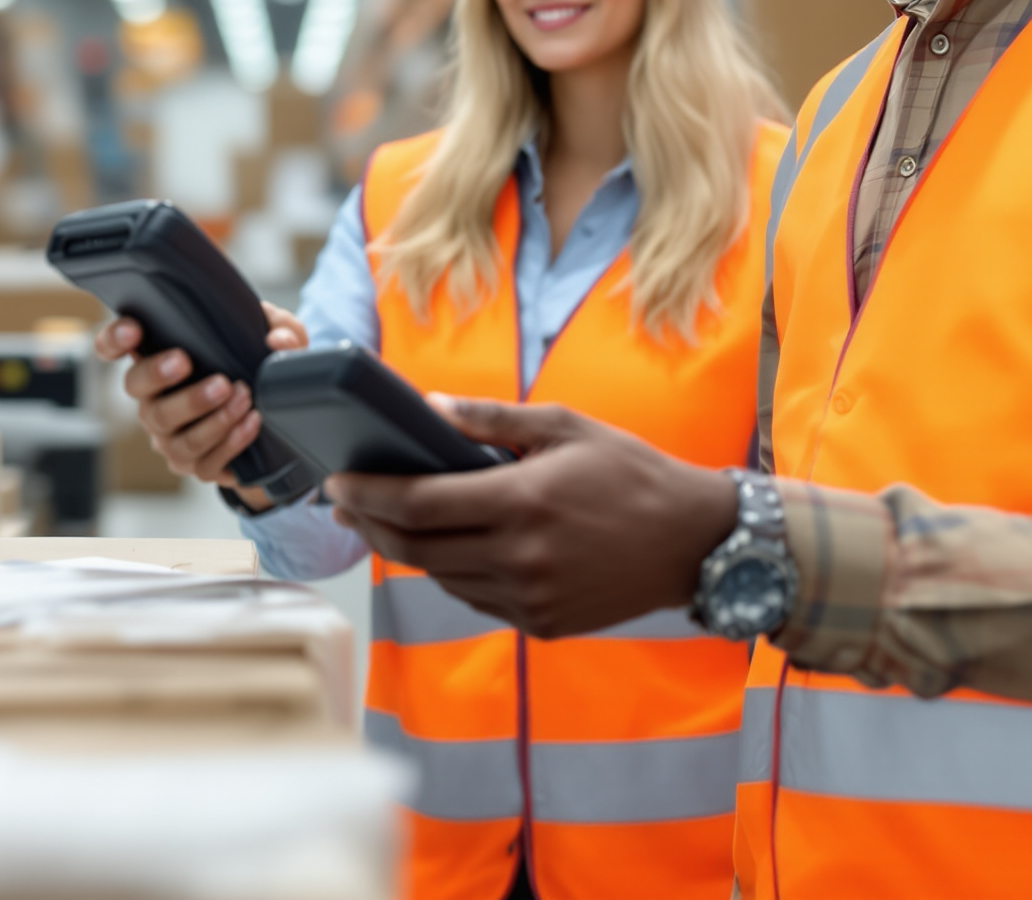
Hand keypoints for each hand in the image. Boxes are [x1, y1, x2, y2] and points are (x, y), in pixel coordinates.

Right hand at [95, 303, 308, 507]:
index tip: (133, 329)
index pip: (115, 346)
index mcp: (161, 357)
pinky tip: (251, 423)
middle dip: (157, 373)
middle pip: (135, 386)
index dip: (114, 338)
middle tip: (186, 362)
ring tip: (240, 395)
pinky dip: (229, 441)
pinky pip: (202, 461)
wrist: (277, 426)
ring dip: (206, 412)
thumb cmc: (260, 371)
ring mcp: (169, 434)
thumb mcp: (276, 340)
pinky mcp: (193, 464)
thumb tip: (276, 339)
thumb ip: (280, 329)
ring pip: (170, 429)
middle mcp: (154, 397)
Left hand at [327, 397, 739, 637]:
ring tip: (385, 522)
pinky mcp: (542, 625)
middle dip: (369, 524)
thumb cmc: (631, 473)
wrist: (694, 543)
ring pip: (440, 579)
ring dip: (406, 551)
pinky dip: (450, 574)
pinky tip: (444, 548)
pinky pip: (474, 600)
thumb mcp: (566, 426)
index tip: (337, 481)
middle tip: (343, 504)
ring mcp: (531, 599)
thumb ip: (492, 420)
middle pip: (416, 548)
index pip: (418, 504)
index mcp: (522, 502)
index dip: (368, 494)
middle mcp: (521, 559)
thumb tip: (428, 406)